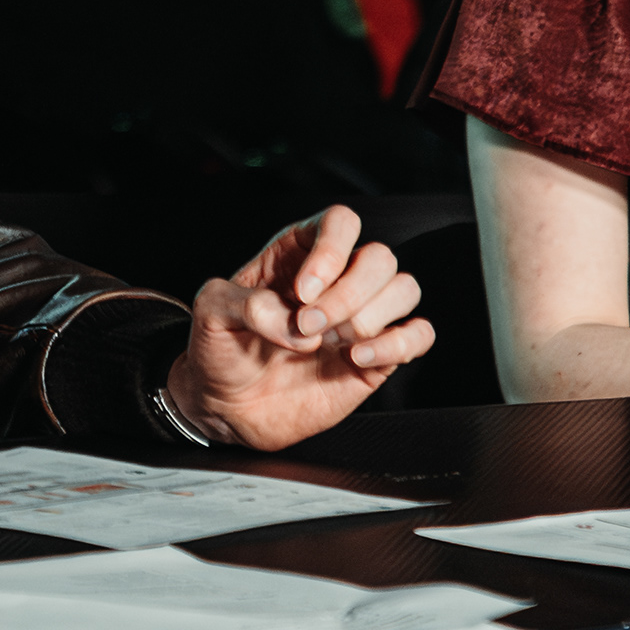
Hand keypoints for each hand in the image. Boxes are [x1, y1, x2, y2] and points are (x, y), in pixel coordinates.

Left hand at [172, 206, 432, 452]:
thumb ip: (243, 303)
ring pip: (404, 289)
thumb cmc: (222, 349)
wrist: (230, 406)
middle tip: (308, 325)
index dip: (330, 252)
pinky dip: (399, 344)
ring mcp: (361, 316)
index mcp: (299, 253)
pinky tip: (357, 358)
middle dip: (347, 294)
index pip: (341, 222)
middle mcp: (337, 279)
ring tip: (329, 343)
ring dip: (369, 318)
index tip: (301, 292)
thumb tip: (291, 322)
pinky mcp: (378, 357)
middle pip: (379, 257)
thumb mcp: (211, 312)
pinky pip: (419, 336)